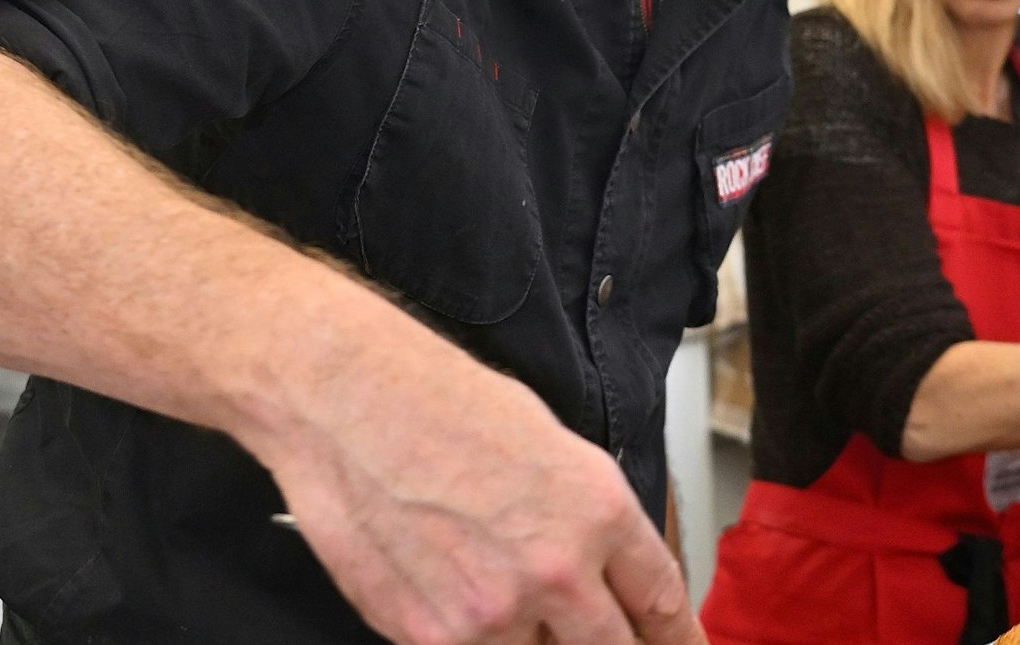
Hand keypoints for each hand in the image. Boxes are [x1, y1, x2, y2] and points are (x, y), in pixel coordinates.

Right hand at [256, 341, 700, 644]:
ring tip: (493, 584)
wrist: (342, 398)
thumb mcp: (546, 441)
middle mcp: (555, 569)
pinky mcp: (429, 637)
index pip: (661, 602)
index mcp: (597, 510)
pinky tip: (449, 593)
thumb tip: (604, 573)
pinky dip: (474, 639)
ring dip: (533, 641)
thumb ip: (586, 520)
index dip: (677, 637)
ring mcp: (492, 613)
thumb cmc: (433, 401)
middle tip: (591, 630)